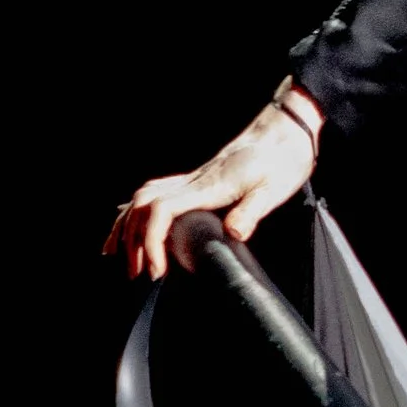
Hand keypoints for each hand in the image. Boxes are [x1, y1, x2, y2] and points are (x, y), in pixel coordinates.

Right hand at [105, 97, 318, 279]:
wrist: (285, 132)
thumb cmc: (282, 160)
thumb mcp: (274, 189)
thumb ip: (251, 211)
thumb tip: (234, 233)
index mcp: (209, 186)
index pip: (163, 210)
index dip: (152, 241)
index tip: (157, 271)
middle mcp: (193, 181)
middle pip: (143, 206)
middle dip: (133, 241)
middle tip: (138, 274)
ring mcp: (192, 179)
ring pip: (143, 198)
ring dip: (127, 227)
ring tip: (122, 257)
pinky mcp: (197, 180)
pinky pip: (155, 193)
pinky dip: (137, 211)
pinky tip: (131, 224)